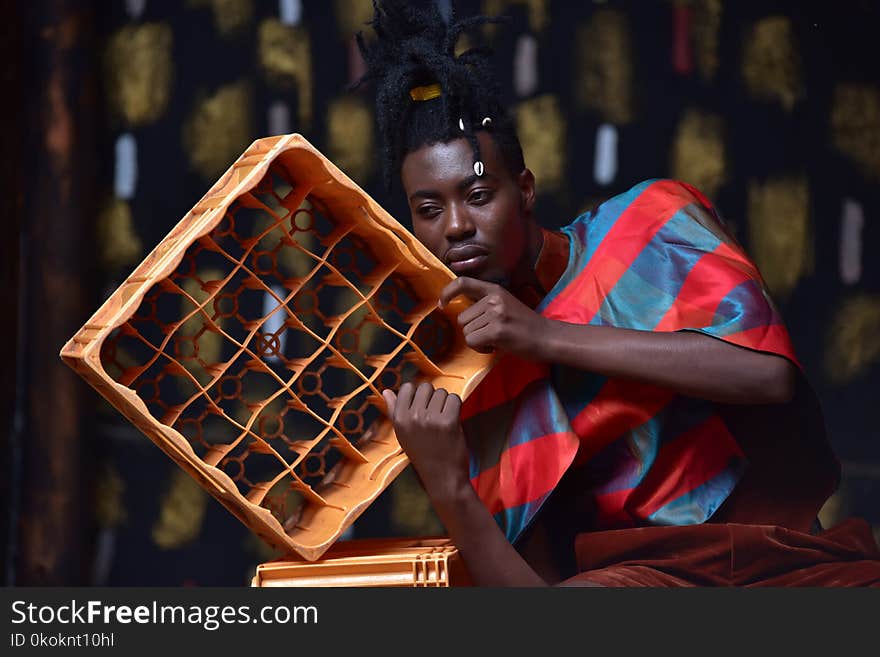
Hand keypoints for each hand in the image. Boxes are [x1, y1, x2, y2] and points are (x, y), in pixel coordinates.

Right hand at [381, 382, 468, 501]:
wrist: (443, 478)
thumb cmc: (424, 455)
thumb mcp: (403, 435)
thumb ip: (394, 411)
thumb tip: (386, 391)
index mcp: (399, 420)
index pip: (406, 388)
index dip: (417, 394)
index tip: (423, 407)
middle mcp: (413, 418)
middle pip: (426, 387)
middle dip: (433, 397)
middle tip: (435, 415)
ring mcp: (431, 420)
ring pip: (442, 392)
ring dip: (445, 403)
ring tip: (443, 421)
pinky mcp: (449, 422)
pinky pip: (454, 399)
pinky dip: (456, 407)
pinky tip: (453, 421)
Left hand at [439, 277, 547, 356]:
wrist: (547, 337)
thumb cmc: (525, 326)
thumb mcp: (505, 305)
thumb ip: (484, 305)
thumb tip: (461, 313)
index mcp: (495, 290)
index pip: (462, 282)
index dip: (447, 292)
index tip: (442, 304)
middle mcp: (493, 299)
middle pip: (462, 318)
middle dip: (473, 330)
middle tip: (492, 334)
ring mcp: (495, 313)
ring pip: (466, 331)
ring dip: (477, 341)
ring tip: (496, 340)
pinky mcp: (497, 330)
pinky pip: (472, 341)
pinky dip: (480, 348)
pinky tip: (495, 347)